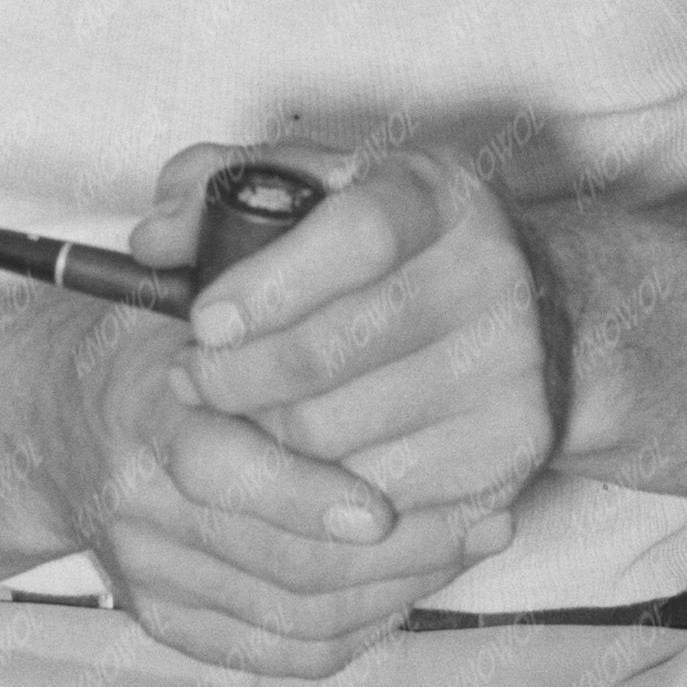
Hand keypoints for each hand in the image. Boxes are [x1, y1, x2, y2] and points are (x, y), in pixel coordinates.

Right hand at [27, 153, 438, 674]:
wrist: (53, 425)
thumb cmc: (155, 337)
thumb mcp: (185, 268)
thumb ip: (229, 222)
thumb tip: (263, 220)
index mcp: (141, 409)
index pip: (218, 470)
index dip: (303, 497)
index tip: (378, 506)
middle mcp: (133, 501)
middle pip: (276, 561)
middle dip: (390, 550)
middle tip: (477, 517)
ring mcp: (149, 570)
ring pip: (293, 612)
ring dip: (394, 587)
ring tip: (469, 542)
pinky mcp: (171, 619)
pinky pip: (282, 650)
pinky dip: (359, 629)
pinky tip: (416, 587)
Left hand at [180, 143, 566, 575]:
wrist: (531, 311)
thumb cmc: (390, 252)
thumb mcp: (317, 192)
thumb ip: (221, 191)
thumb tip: (155, 239)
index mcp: (438, 196)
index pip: (358, 236)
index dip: (269, 286)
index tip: (203, 323)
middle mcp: (489, 276)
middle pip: (330, 353)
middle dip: (235, 378)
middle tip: (193, 380)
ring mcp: (509, 368)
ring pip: (333, 435)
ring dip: (265, 437)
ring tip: (248, 415)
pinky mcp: (508, 448)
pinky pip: (371, 495)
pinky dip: (315, 488)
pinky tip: (300, 459)